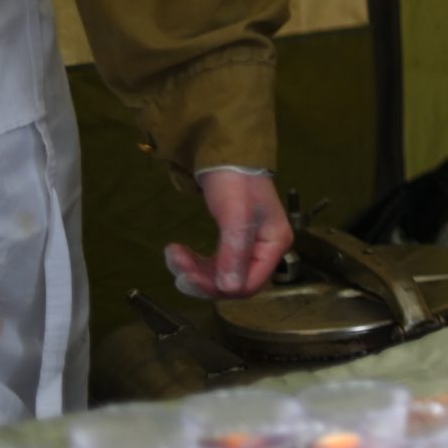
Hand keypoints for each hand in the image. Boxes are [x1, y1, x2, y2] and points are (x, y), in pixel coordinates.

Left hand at [166, 170, 291, 298]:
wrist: (226, 159)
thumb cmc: (237, 183)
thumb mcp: (236, 215)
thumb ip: (235, 251)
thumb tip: (230, 288)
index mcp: (274, 245)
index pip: (250, 284)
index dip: (219, 287)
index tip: (189, 276)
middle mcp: (264, 252)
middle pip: (232, 283)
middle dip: (201, 278)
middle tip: (176, 263)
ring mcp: (248, 249)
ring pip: (219, 277)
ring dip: (193, 271)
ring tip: (173, 253)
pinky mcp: (232, 245)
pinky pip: (212, 266)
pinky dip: (193, 263)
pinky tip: (177, 251)